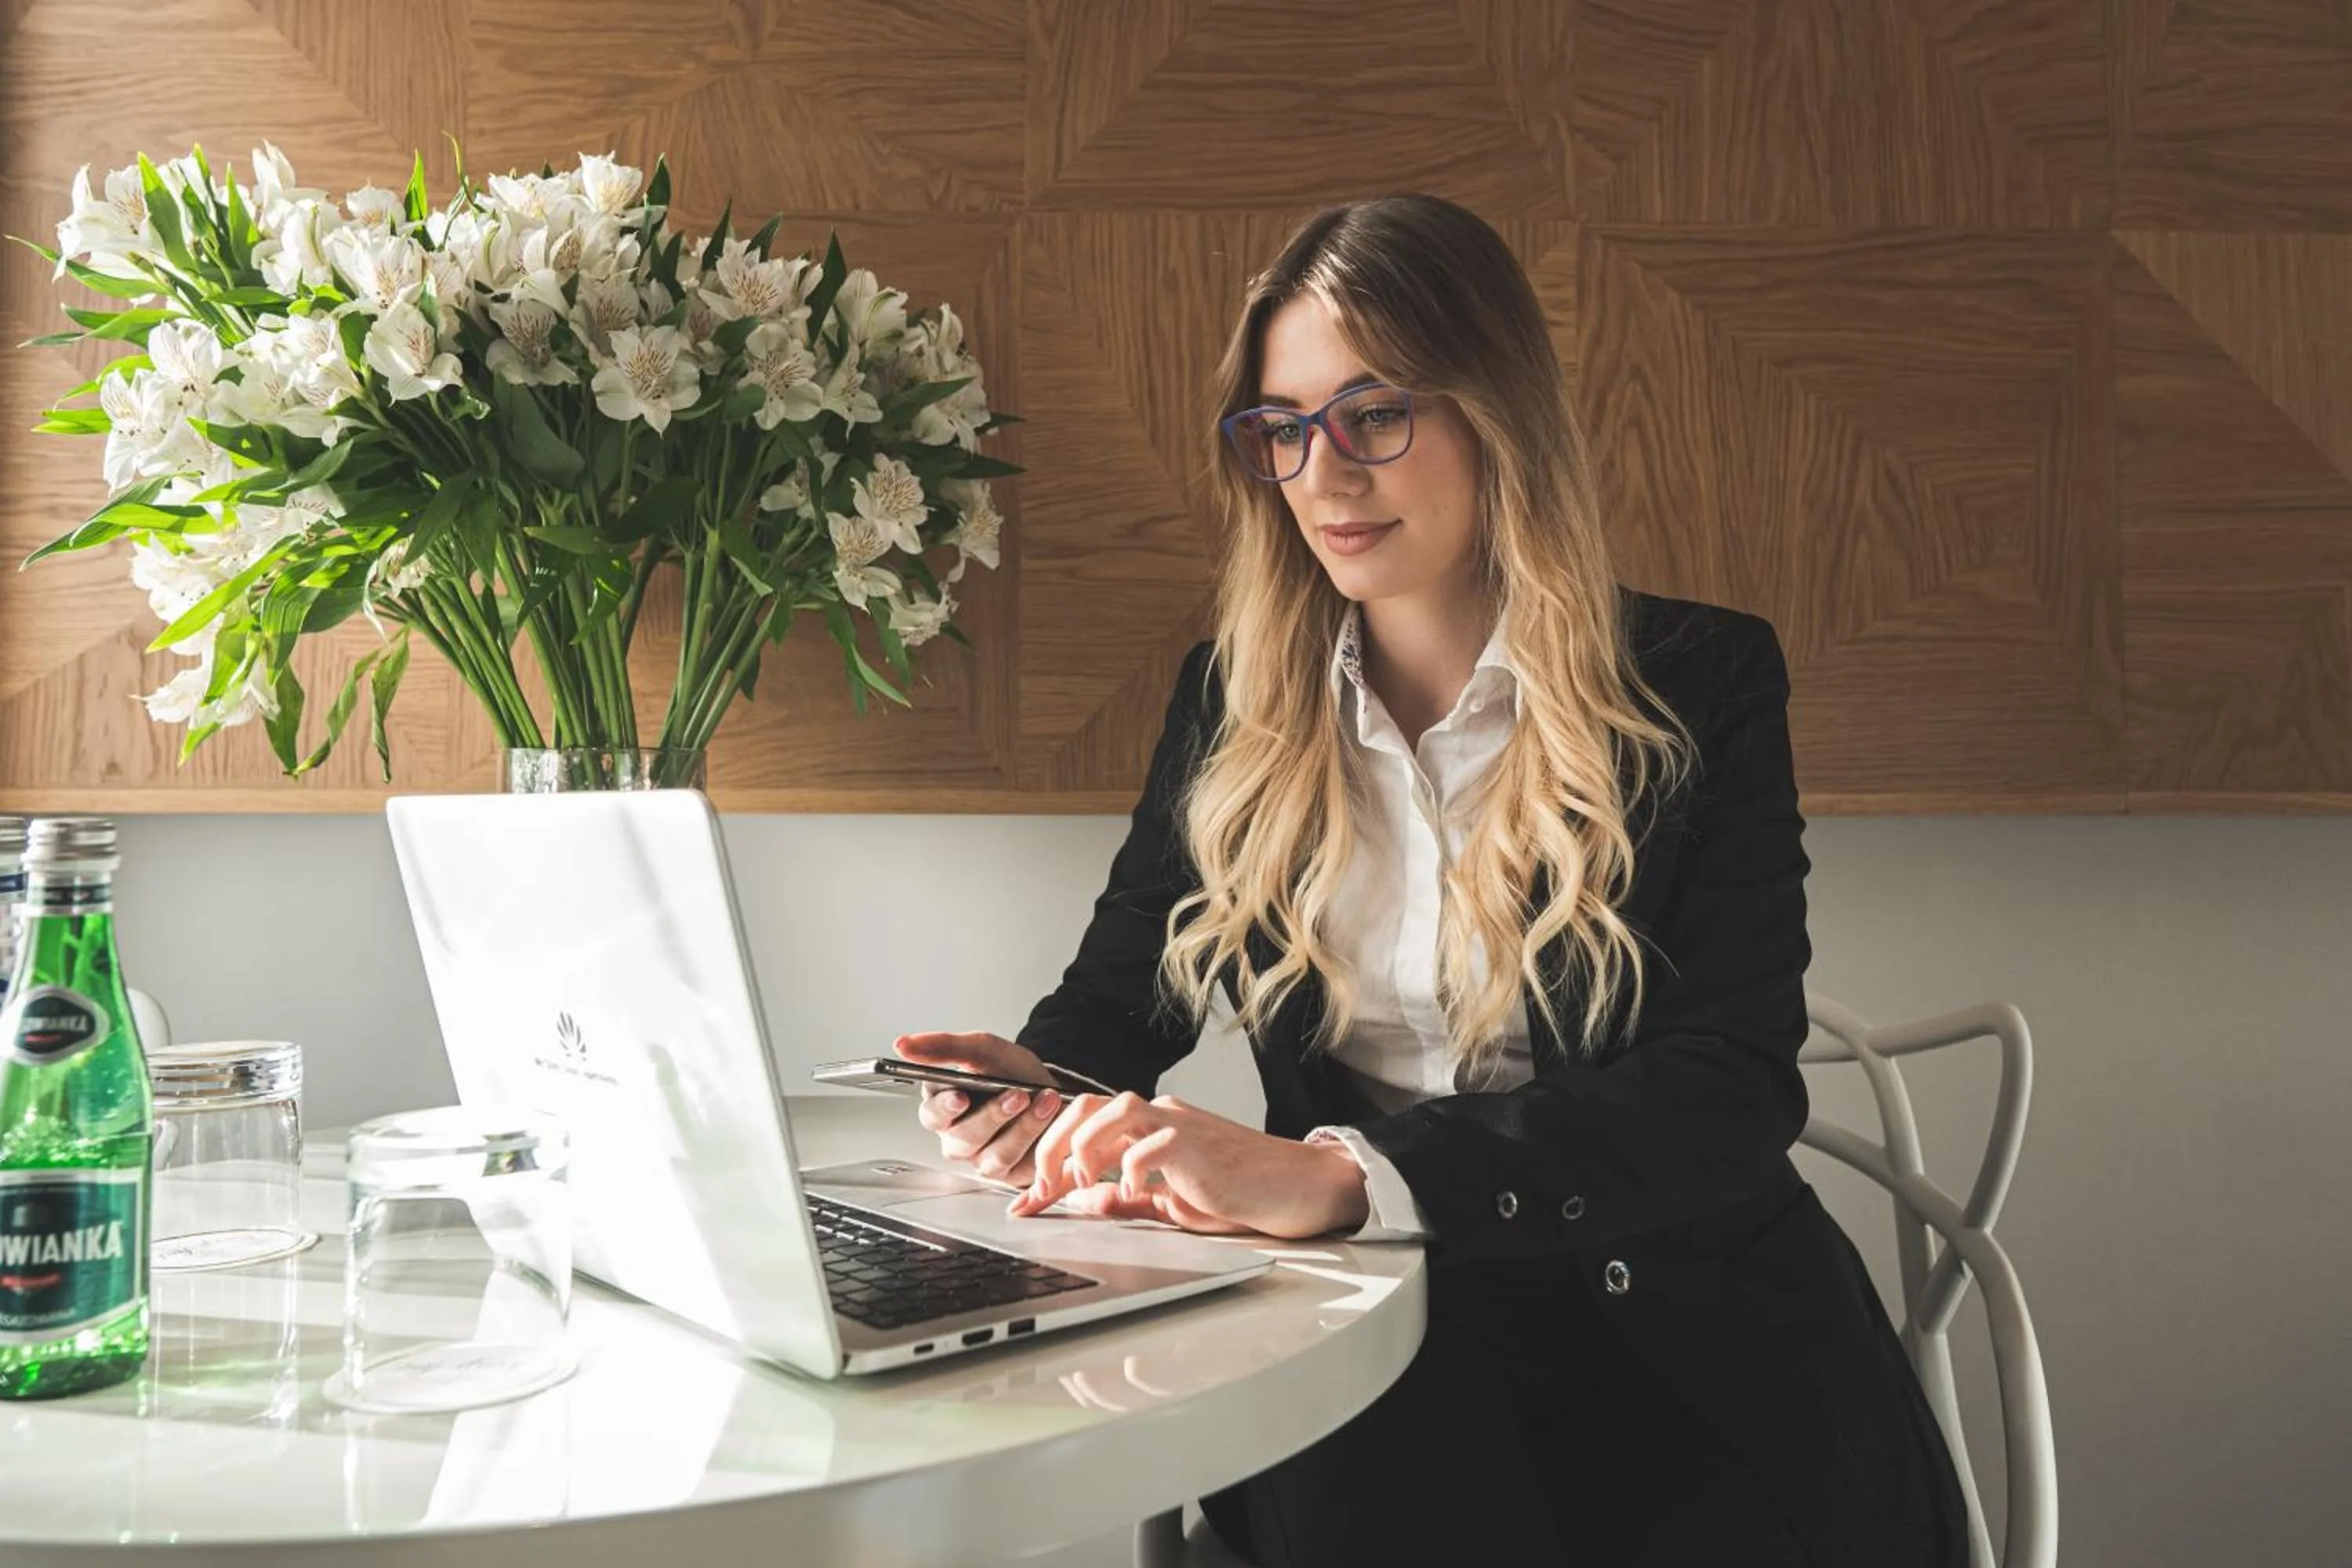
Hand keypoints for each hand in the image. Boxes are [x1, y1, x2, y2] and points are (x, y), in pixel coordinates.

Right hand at [898, 1031, 1063, 1186]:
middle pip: (962, 1138)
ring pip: (991, 1155)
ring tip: (1044, 1099)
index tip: (961, 1097)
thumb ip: (944, 1047)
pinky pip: (1016, 1165)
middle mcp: (958, 1135)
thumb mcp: (984, 1049)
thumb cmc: (1012, 1072)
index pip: (931, 1113)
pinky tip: (1047, 1116)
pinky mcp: (1007, 1174)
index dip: (944, 1108)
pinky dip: (1035, 1138)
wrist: (1053, 1089)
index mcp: (944, 1105)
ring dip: (1021, 1126)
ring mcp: (981, 1157)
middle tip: (1016, 1095)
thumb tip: (902, 1044)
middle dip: (992, 1115)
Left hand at [1008, 1092, 1371, 1239]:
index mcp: (1149, 1127)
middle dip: (1051, 1146)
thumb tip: (1082, 1203)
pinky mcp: (1196, 1143)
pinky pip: (1151, 1143)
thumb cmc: (1241, 1193)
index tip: (1025, 1205)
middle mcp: (1159, 1115)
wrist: (1295, 1187)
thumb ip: (1126, 1199)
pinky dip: (1130, 1167)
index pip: (1083, 1128)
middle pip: (1085, 1106)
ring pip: (1112, 1109)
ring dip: (1083, 1147)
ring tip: (1078, 1183)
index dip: (1045, 1163)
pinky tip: (1132, 1192)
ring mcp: (1178, 1124)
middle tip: (1042, 1189)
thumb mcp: (1171, 1203)